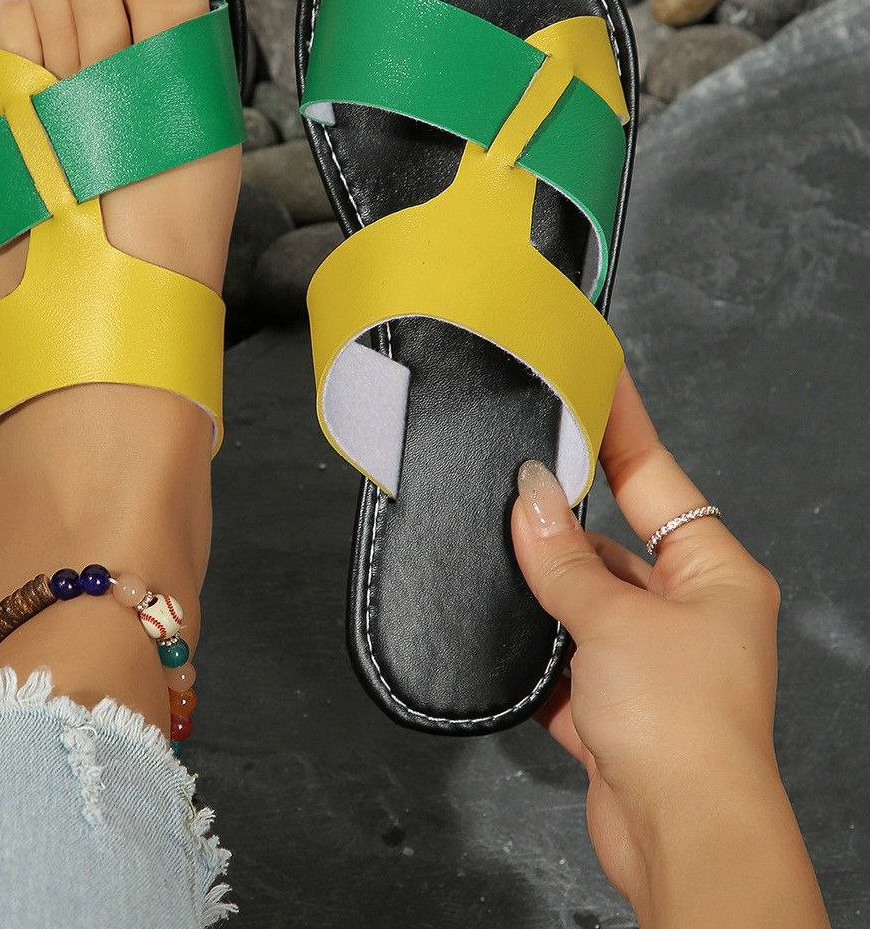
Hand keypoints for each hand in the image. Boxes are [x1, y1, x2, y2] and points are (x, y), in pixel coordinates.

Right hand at [511, 369, 827, 928]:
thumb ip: (562, 558)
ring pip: (583, 599)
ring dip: (545, 589)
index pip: (657, 478)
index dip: (620, 428)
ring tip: (500, 552)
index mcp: (716, 576)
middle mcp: (690, 612)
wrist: (680, 838)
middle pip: (613, 541)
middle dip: (562, 521)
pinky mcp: (616, 704)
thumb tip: (528, 497)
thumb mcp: (615, 619)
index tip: (594, 378)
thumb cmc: (683, 726)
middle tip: (513, 473)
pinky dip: (538, 646)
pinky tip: (508, 630)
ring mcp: (652, 659)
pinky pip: (566, 655)